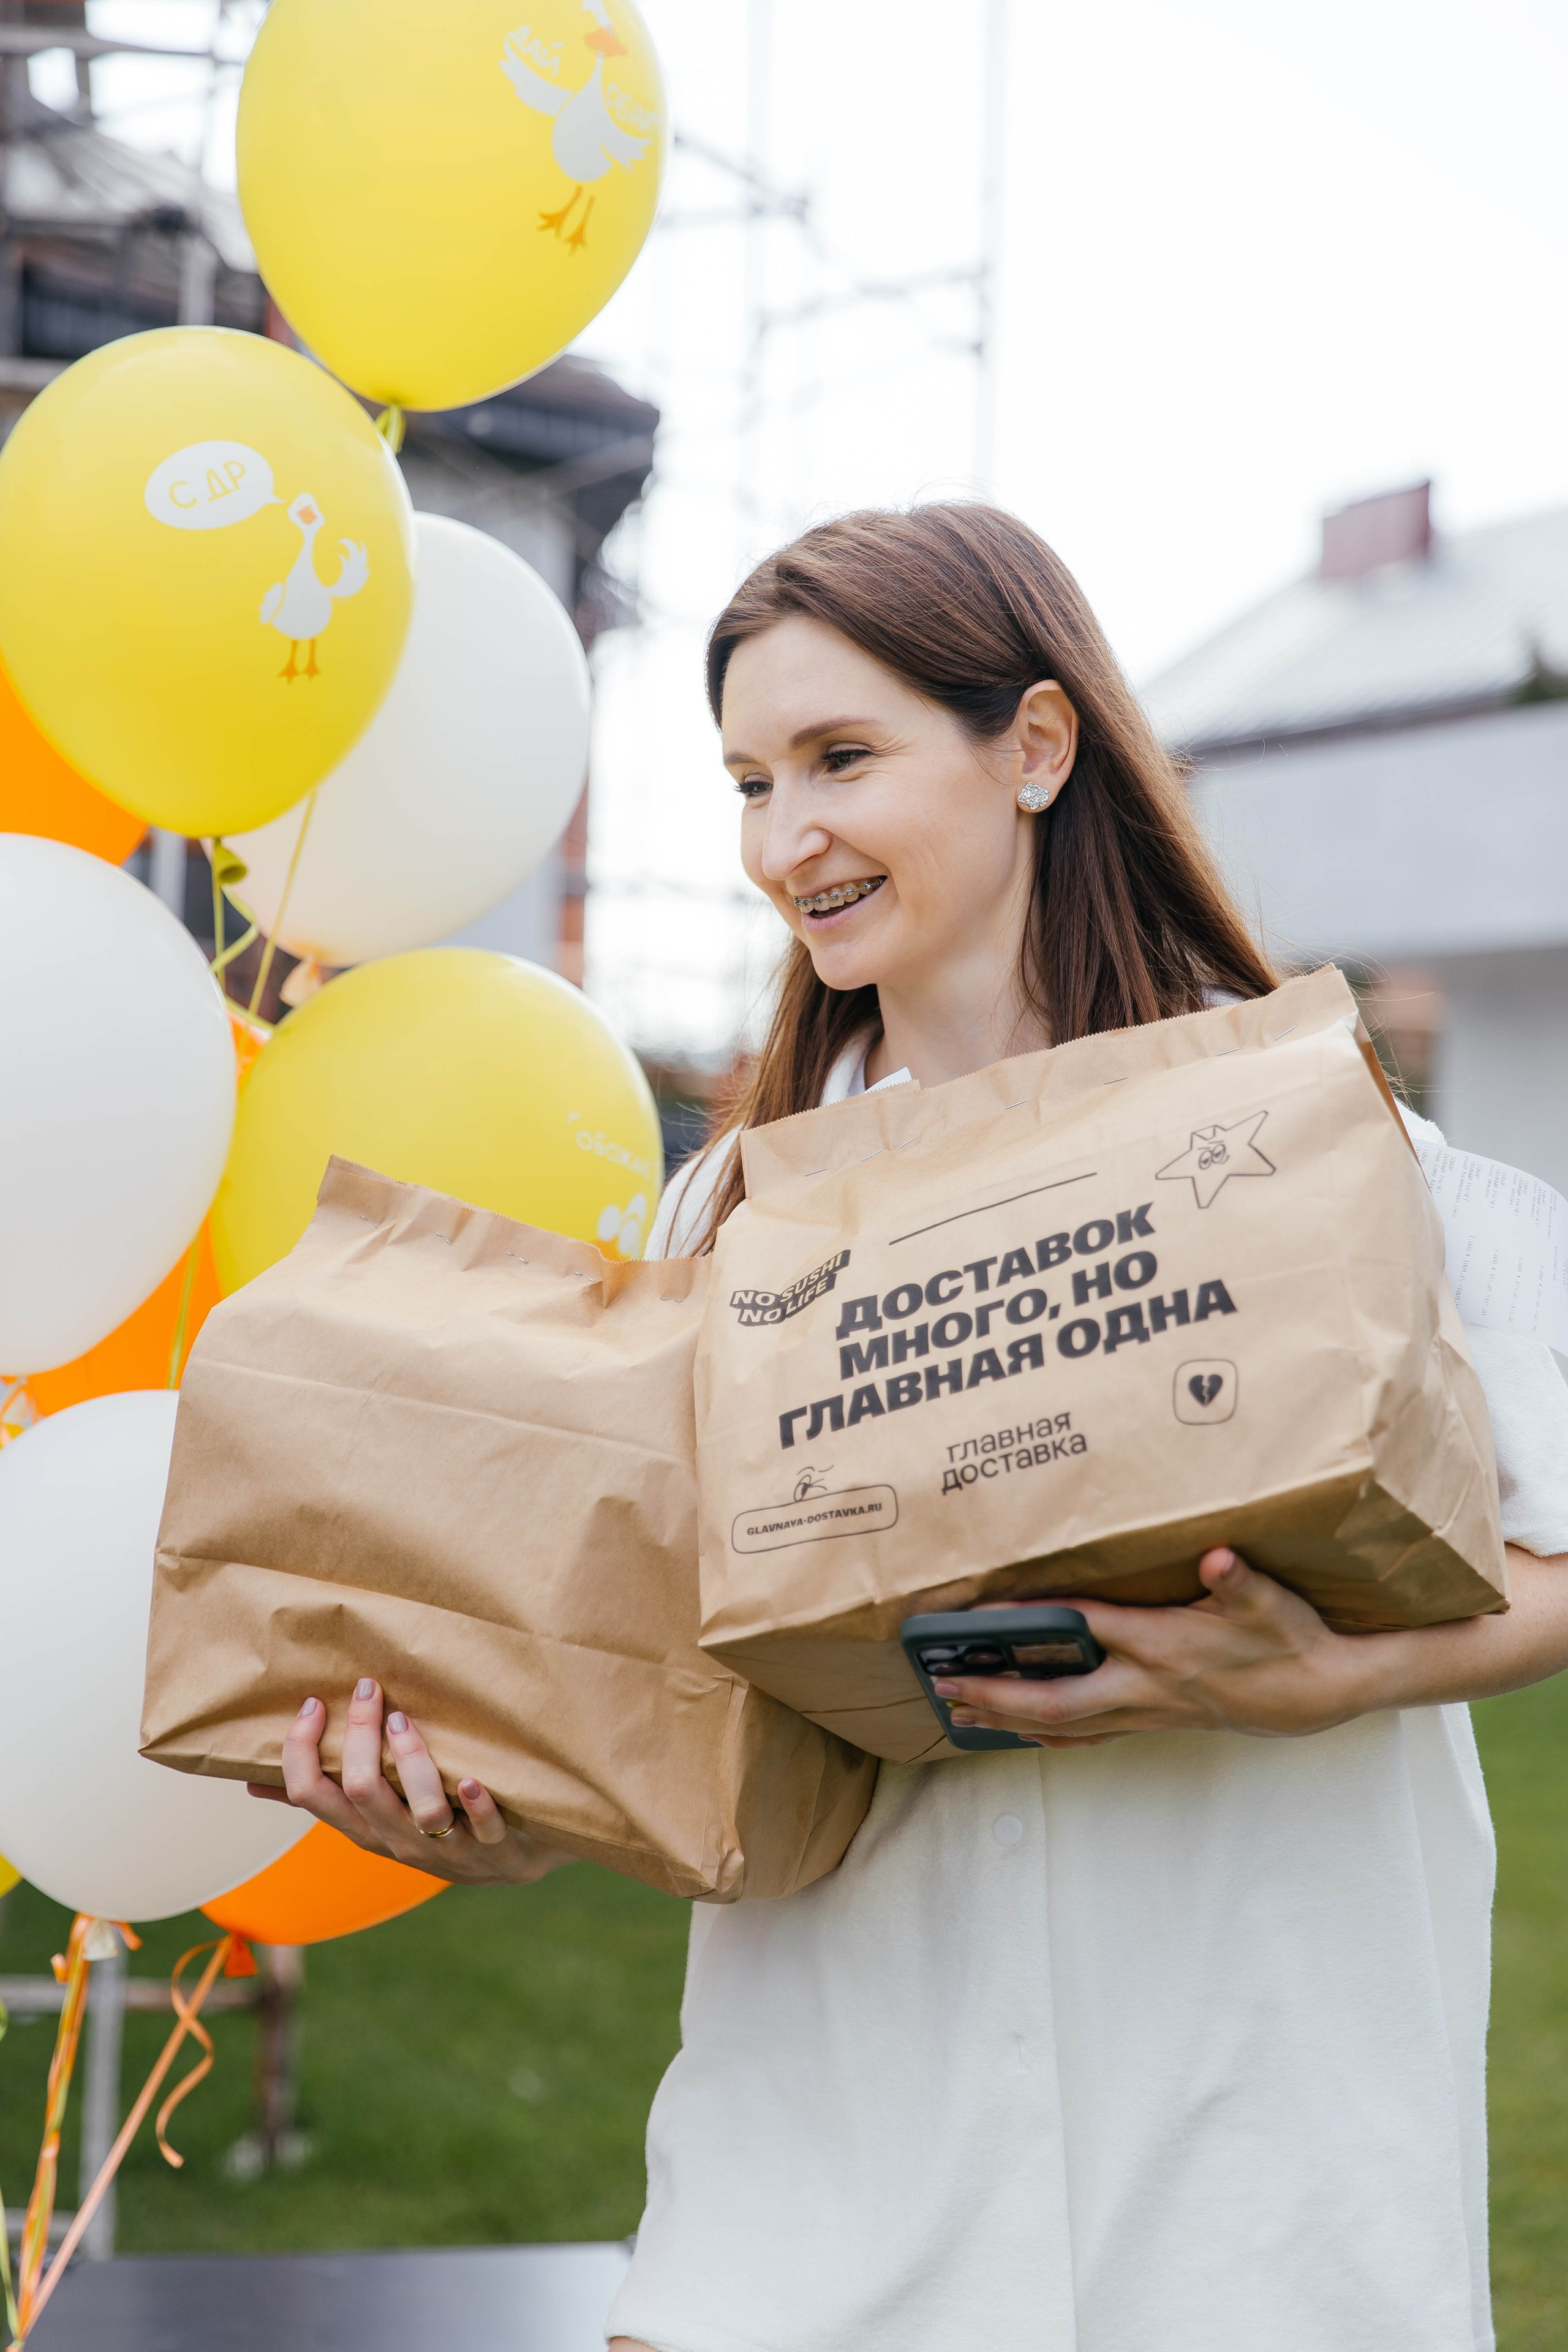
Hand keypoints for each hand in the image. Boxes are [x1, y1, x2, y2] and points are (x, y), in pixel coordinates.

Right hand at [246, 1678, 573, 1885]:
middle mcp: (400, 1844)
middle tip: (371, 1689)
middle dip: (360, 1739)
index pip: (311, 1797)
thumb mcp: (376, 1815)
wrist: (515, 1860)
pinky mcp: (497, 1852)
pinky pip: (484, 1832)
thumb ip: (326, 1796)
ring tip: (407, 1721)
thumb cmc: (435, 1826)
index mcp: (365, 1830)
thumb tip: (252, 1779)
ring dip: (413, 1762)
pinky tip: (470, 1778)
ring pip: (422, 1812)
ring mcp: (449, 1851)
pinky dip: (477, 1805)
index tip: (314, 1703)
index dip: (302, 1752)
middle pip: (363, 1793)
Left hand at [935, 1549, 1377, 1745]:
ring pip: (1065, 1725)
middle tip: (942, 1686)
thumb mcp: (1271, 1602)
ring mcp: (1148, 1711)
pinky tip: (1022, 1733)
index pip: (1082, 1629)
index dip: (1030, 1621)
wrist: (1321, 1693)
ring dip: (1008, 1720)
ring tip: (958, 1714)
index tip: (978, 1617)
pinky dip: (1049, 1734)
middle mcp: (1146, 1686)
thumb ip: (1240, 1579)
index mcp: (1163, 1647)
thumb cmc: (1291, 1640)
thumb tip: (1219, 1557)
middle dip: (994, 1694)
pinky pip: (1089, 1735)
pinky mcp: (1156, 1721)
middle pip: (1055, 1699)